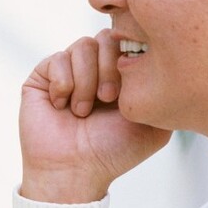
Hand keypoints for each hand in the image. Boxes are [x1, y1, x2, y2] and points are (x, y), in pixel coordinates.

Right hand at [20, 29, 170, 202]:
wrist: (75, 170)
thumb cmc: (113, 152)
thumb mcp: (155, 126)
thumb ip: (165, 93)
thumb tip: (165, 61)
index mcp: (121, 75)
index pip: (129, 41)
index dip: (130, 57)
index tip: (127, 91)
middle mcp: (95, 69)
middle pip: (106, 36)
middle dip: (110, 68)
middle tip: (107, 98)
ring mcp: (68, 70)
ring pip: (82, 46)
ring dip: (86, 81)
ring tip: (83, 111)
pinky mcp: (42, 76)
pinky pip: (57, 59)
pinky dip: (64, 84)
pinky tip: (63, 107)